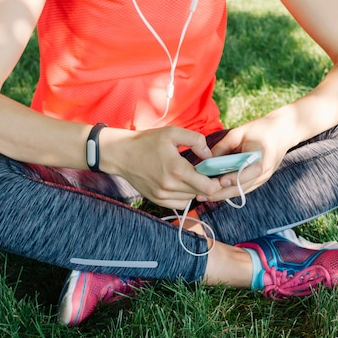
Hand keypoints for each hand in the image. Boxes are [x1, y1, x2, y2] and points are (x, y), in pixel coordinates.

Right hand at [107, 126, 222, 208]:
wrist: (121, 154)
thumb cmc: (147, 142)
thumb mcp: (172, 133)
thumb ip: (196, 140)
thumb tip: (209, 155)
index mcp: (177, 169)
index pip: (207, 187)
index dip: (215, 182)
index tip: (215, 173)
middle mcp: (170, 186)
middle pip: (200, 193)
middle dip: (206, 184)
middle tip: (204, 172)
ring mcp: (162, 195)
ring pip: (190, 199)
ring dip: (194, 190)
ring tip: (189, 176)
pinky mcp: (157, 200)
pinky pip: (179, 204)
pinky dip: (183, 196)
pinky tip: (179, 184)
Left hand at [197, 114, 299, 202]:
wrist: (284, 132)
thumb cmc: (261, 129)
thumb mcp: (239, 132)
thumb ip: (223, 146)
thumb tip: (206, 160)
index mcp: (262, 157)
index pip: (249, 171)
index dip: (234, 178)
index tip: (219, 181)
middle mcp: (265, 172)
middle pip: (242, 187)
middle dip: (221, 193)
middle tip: (201, 195)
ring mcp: (263, 178)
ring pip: (241, 191)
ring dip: (222, 195)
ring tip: (203, 196)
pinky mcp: (260, 180)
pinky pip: (243, 189)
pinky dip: (229, 191)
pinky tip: (214, 193)